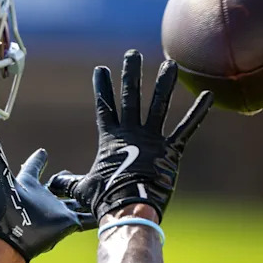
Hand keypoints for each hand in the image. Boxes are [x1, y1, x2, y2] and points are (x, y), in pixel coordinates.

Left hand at [0, 137, 95, 262]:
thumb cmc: (0, 208)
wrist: (8, 238)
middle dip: (68, 179)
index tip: (42, 152)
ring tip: (103, 186)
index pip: (33, 168)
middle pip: (59, 185)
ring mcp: (57, 210)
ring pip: (76, 200)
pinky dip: (97, 213)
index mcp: (27, 185)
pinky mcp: (67, 223)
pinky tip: (111, 205)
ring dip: (87, 194)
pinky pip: (87, 216)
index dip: (37, 160)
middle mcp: (44, 197)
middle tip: (76, 172)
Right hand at [48, 50, 212, 222]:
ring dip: (165, 83)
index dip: (102, 88)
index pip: (105, 107)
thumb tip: (53, 184)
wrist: (128, 208)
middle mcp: (131, 133)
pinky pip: (187, 128)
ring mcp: (152, 139)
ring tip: (171, 64)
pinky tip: (208, 95)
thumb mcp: (82, 188)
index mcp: (110, 139)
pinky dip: (198, 112)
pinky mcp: (171, 150)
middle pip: (130, 96)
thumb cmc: (105, 200)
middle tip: (132, 54)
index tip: (101, 69)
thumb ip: (68, 182)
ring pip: (159, 104)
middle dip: (131, 74)